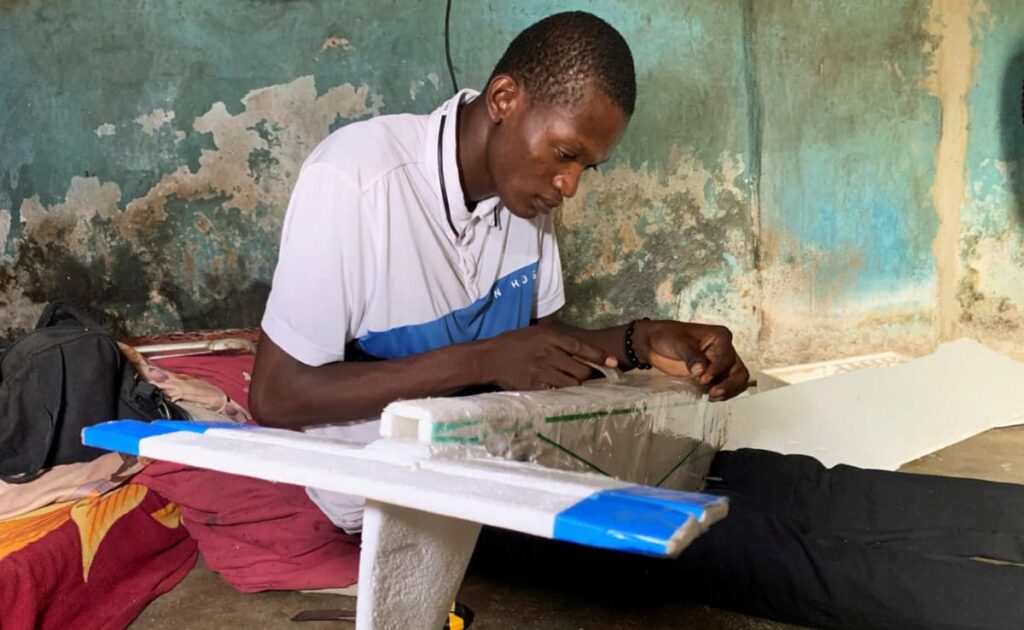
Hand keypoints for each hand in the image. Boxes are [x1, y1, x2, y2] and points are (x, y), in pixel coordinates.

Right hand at [478, 326, 617, 390]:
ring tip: (575, 384)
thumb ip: (556, 339)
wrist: (490, 358)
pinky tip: (559, 389)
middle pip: (581, 370)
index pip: (581, 347)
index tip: (614, 363)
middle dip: (589, 375)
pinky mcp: (535, 386)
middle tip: (592, 378)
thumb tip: (579, 349)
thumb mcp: (535, 333)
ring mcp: (542, 371)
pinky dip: (561, 392)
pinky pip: (556, 392)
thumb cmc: (513, 343)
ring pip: (572, 383)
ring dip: (576, 385)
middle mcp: (548, 353)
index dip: (600, 356)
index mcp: (550, 337)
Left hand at [633, 320, 748, 400]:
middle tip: (712, 393)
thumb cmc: (667, 337)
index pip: (726, 357)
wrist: (654, 344)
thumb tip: (700, 370)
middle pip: (739, 371)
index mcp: (720, 337)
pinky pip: (726, 387)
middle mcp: (725, 350)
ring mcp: (721, 365)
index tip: (702, 378)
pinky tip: (709, 397)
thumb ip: (690, 356)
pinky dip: (722, 394)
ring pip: (736, 381)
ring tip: (711, 397)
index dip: (717, 369)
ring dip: (728, 391)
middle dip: (730, 384)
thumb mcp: (677, 342)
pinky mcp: (713, 377)